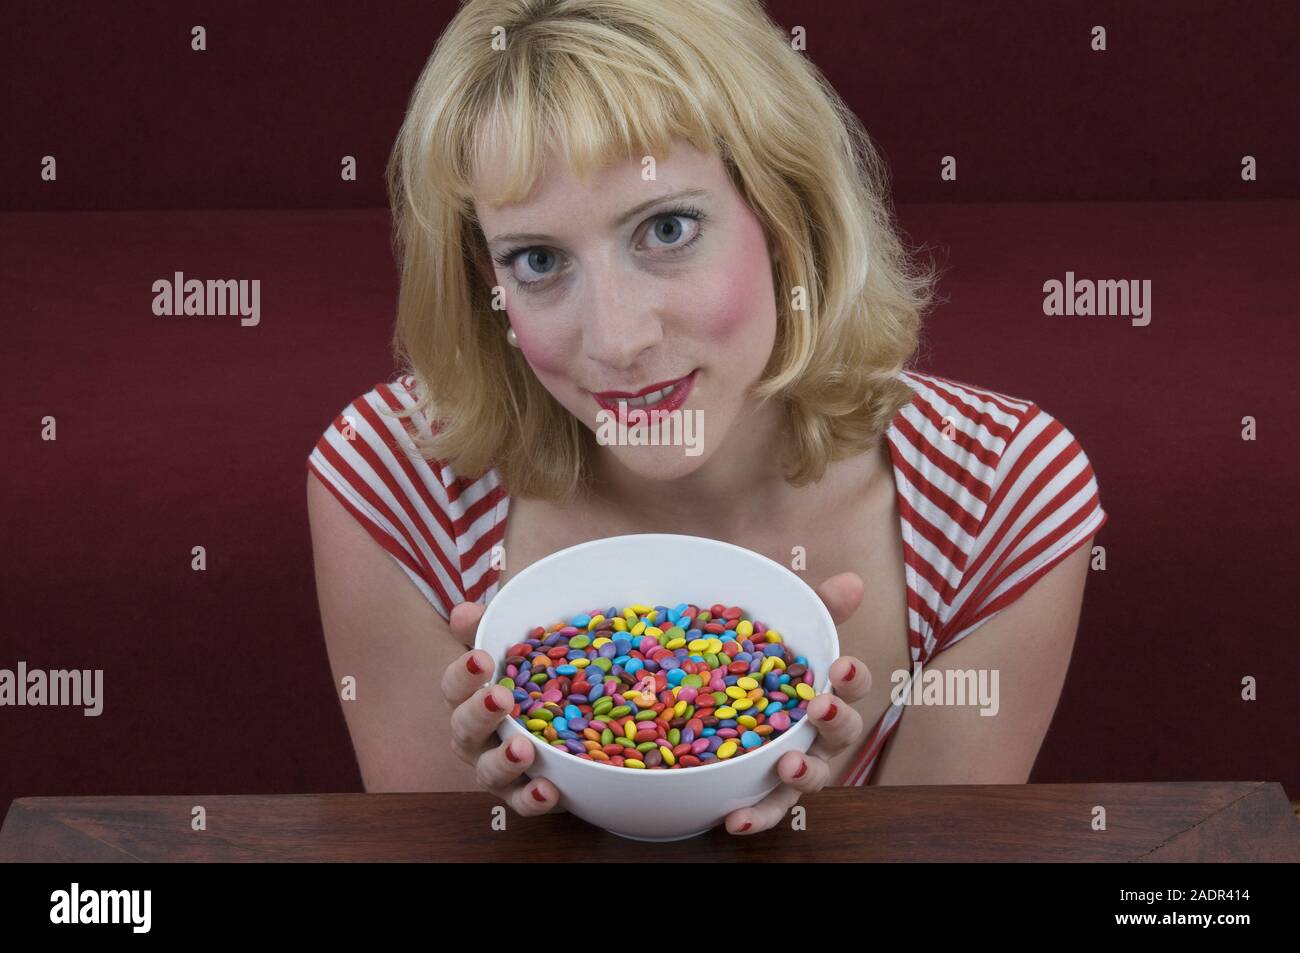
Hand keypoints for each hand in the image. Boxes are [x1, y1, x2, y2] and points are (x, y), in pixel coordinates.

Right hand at [440, 602, 564, 816]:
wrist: (567, 721)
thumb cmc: (530, 677)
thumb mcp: (518, 645)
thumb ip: (491, 627)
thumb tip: (463, 612)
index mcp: (470, 697)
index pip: (454, 685)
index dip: (464, 673)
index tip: (483, 659)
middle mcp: (476, 736)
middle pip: (464, 729)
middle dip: (479, 715)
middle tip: (501, 698)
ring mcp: (497, 768)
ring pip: (488, 772)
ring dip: (503, 762)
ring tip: (523, 749)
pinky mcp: (524, 794)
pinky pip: (522, 803)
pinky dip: (533, 799)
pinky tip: (550, 790)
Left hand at [722, 571, 870, 834]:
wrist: (723, 703)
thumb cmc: (769, 668)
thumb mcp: (786, 633)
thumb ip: (816, 610)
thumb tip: (854, 581)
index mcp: (828, 691)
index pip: (853, 683)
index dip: (852, 676)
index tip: (841, 665)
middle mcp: (821, 734)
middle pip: (842, 731)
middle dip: (835, 720)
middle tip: (818, 707)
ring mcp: (797, 766)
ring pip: (811, 776)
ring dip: (803, 774)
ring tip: (787, 766)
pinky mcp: (767, 795)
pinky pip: (767, 810)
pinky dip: (755, 817)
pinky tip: (733, 820)